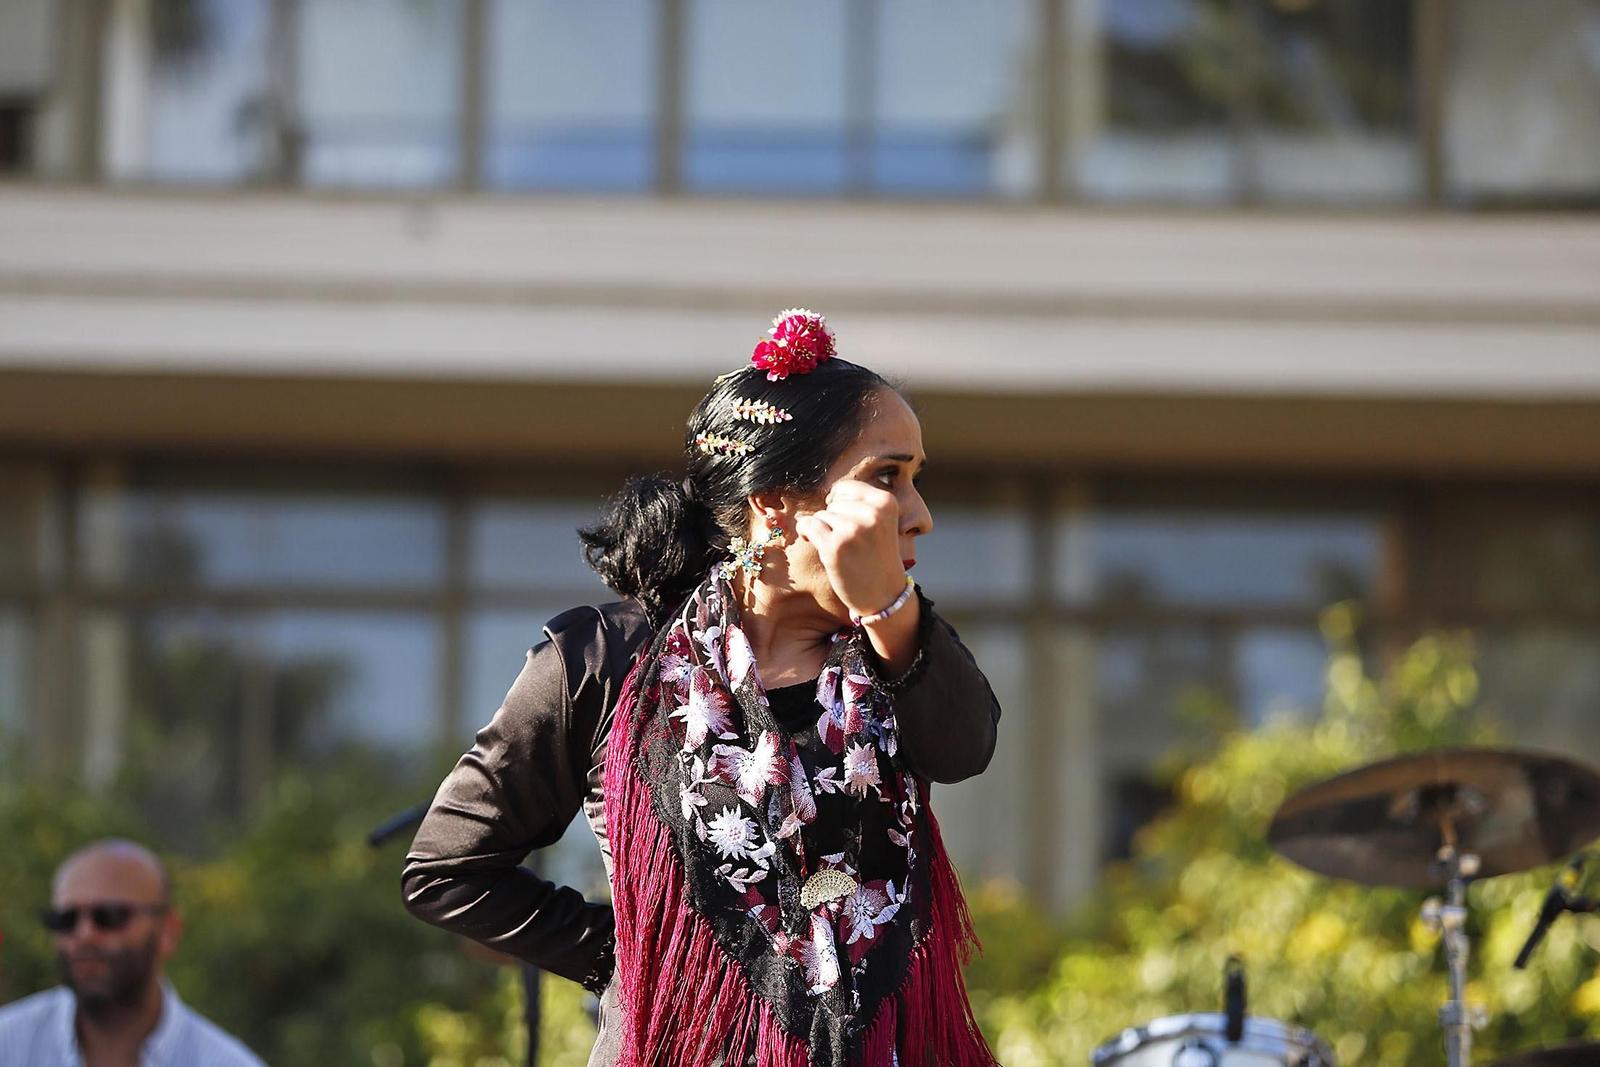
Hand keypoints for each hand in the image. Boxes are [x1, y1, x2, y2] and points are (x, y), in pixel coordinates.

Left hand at [793, 479, 906, 619]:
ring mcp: (853, 530)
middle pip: (834, 503)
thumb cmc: (877, 556)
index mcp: (886, 502)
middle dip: (835, 519)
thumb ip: (861, 503)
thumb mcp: (880, 522)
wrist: (883, 594)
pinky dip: (805, 531)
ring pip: (821, 515)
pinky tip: (814, 541)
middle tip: (850, 542)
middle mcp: (872, 513)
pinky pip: (808, 525)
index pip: (847, 488)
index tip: (846, 520)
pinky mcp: (835, 546)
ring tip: (842, 548)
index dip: (840, 503)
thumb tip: (828, 494)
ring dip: (824, 530)